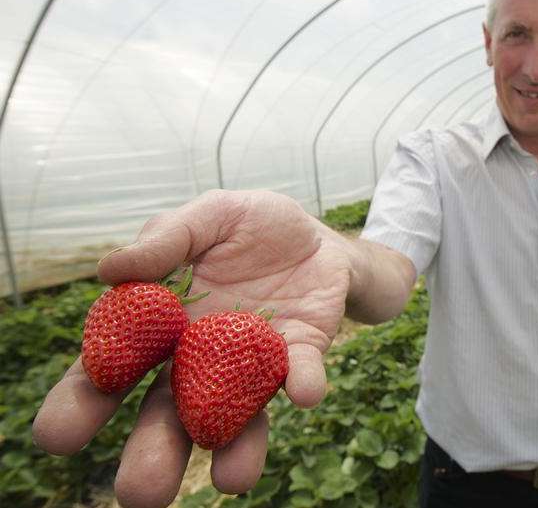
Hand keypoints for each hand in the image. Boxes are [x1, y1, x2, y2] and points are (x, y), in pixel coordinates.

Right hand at [32, 190, 350, 507]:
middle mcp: (201, 359)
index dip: (84, 399)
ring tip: (234, 479)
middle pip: (169, 412)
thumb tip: (109, 269)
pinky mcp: (302, 351)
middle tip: (140, 493)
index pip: (112, 370)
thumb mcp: (208, 217)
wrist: (316, 234)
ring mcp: (253, 362)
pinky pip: (299, 372)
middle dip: (154, 452)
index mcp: (161, 329)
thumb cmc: (249, 228)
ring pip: (236, 413)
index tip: (60, 435)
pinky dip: (302, 382)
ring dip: (235, 446)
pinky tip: (301, 393)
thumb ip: (166, 238)